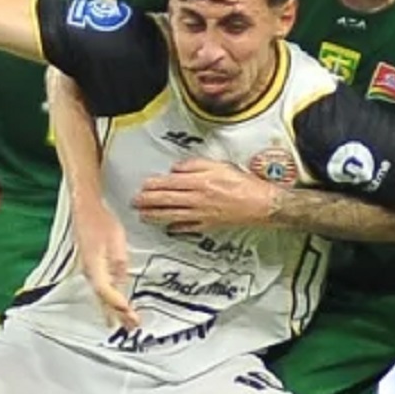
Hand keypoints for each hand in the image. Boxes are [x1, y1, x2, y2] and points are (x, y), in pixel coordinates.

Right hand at [74, 202, 138, 330]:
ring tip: (124, 323)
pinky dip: (109, 300)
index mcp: (93, 266)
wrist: (86, 209)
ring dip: (113, 310)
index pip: (106, 292)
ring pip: (101, 296)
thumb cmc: (99, 221)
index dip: (118, 305)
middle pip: (103, 299)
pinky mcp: (92, 267)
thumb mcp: (116, 241)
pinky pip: (100, 289)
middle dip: (117, 314)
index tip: (129, 313)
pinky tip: (115, 305)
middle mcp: (89, 272)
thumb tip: (123, 280)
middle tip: (130, 326)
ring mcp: (89, 271)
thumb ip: (119, 264)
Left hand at [132, 158, 277, 232]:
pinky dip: (176, 229)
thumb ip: (195, 165)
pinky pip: (188, 228)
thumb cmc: (241, 182)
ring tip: (143, 216)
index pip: (170, 183)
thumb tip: (176, 168)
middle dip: (148, 202)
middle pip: (167, 200)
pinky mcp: (208, 225)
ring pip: (173, 215)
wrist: (260, 203)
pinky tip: (167, 229)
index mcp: (199, 182)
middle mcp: (197, 199)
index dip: (154, 185)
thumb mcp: (219, 165)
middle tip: (135, 202)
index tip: (142, 186)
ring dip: (156, 216)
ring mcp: (201, 215)